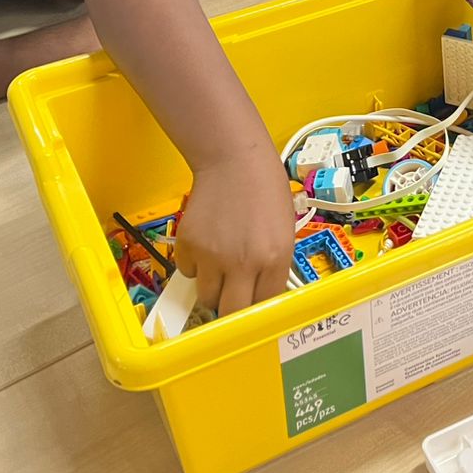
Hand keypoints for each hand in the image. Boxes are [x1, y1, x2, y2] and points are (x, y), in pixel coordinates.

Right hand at [175, 157, 295, 314]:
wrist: (233, 160)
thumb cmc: (266, 189)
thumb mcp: (284, 229)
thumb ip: (275, 263)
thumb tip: (262, 293)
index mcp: (275, 258)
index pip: (265, 306)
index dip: (258, 307)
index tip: (253, 304)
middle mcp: (244, 263)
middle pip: (231, 312)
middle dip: (231, 309)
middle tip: (232, 298)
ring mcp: (212, 256)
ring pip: (206, 296)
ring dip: (212, 287)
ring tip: (219, 265)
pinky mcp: (188, 246)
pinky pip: (188, 272)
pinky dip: (195, 266)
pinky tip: (206, 244)